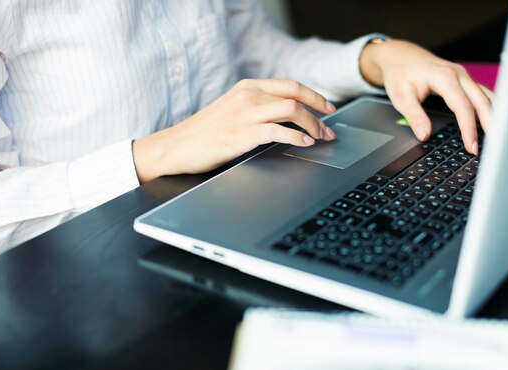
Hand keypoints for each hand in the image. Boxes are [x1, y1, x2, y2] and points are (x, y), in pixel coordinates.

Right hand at [133, 79, 336, 182]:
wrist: (177, 146)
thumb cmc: (204, 132)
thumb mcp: (232, 109)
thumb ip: (256, 107)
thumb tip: (286, 117)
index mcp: (248, 86)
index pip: (290, 85)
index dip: (314, 96)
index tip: (327, 108)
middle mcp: (249, 95)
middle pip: (296, 94)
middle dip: (320, 110)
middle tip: (330, 128)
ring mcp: (246, 113)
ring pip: (293, 110)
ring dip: (313, 125)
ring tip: (320, 138)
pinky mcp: (243, 134)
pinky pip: (279, 131)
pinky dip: (297, 138)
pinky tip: (304, 144)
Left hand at [360, 39, 493, 154]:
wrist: (401, 56)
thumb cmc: (400, 73)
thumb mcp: (400, 96)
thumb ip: (414, 116)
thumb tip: (425, 135)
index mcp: (444, 76)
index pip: (462, 106)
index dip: (469, 128)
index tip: (471, 145)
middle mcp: (459, 74)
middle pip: (482, 101)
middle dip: (489, 124)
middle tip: (493, 146)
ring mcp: (464, 77)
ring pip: (487, 96)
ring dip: (494, 116)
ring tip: (498, 137)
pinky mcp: (465, 81)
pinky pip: (483, 95)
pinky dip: (490, 109)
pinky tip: (493, 122)